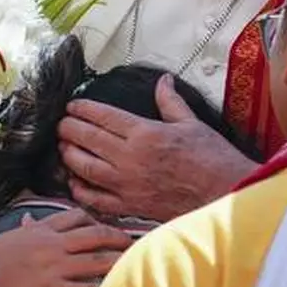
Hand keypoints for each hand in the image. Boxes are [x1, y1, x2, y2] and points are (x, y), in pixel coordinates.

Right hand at [0, 208, 130, 286]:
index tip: (103, 225)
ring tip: (134, 261)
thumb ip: (25, 229)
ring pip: (98, 260)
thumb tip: (31, 220)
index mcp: (40, 230)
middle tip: (131, 239)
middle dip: (117, 236)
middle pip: (95, 235)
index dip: (94, 219)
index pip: (75, 216)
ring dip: (119, 260)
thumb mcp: (6, 238)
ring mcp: (56, 269)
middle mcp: (53, 245)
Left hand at [57, 74, 258, 220]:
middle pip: (89, 139)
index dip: (83, 109)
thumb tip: (163, 80)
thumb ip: (170, 101)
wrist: (225, 194)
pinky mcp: (131, 206)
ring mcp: (128, 184)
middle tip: (61, 124)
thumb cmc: (212, 158)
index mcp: (145, 133)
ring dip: (70, 156)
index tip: (72, 106)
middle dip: (70, 129)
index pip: (104, 117)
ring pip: (86, 168)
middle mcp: (131, 158)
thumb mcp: (192, 123)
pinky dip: (81, 190)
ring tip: (63, 147)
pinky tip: (74, 182)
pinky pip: (97, 199)